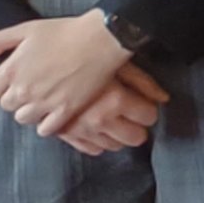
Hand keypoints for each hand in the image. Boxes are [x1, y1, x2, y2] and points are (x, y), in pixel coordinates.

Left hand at [0, 13, 166, 138]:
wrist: (100, 40)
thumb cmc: (65, 32)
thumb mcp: (26, 29)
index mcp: (12, 70)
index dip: (2, 83)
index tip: (14, 79)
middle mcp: (24, 90)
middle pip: (7, 105)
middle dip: (15, 97)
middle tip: (30, 88)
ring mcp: (44, 103)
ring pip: (24, 118)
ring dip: (29, 111)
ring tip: (41, 101)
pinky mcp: (65, 111)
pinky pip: (46, 129)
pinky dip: (46, 124)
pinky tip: (53, 113)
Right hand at [54, 62, 170, 156]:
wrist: (40, 57)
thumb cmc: (84, 54)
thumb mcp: (117, 62)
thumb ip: (143, 82)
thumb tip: (164, 99)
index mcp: (115, 100)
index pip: (148, 116)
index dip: (148, 110)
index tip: (143, 105)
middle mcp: (98, 119)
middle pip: (134, 138)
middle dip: (137, 127)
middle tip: (132, 117)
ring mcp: (80, 129)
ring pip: (112, 145)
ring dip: (117, 134)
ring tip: (113, 119)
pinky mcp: (63, 134)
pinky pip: (89, 148)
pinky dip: (96, 141)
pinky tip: (97, 129)